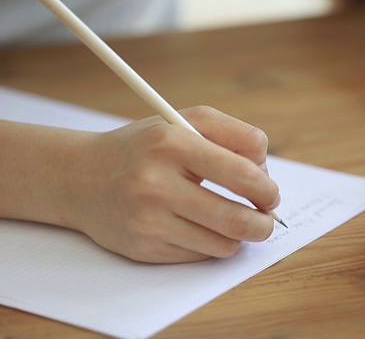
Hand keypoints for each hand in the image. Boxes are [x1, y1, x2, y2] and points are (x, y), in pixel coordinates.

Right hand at [61, 106, 279, 262]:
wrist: (82, 178)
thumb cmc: (146, 148)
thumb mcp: (185, 122)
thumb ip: (234, 135)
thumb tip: (265, 172)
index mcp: (172, 143)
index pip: (242, 172)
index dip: (267, 188)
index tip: (271, 194)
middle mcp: (156, 183)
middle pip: (238, 219)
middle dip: (264, 222)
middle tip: (266, 218)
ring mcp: (148, 220)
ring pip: (224, 243)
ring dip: (241, 236)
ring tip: (237, 222)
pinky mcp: (144, 249)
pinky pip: (200, 255)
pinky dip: (213, 244)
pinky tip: (203, 228)